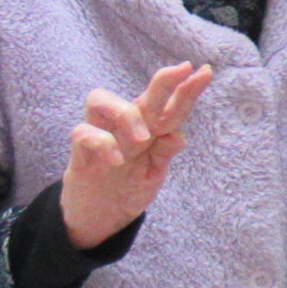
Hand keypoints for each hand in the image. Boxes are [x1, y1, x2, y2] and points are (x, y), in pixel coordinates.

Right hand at [60, 63, 212, 248]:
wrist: (98, 215)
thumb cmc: (128, 185)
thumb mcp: (154, 171)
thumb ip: (165, 152)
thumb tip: (180, 137)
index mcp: (147, 127)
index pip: (169, 105)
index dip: (187, 89)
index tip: (205, 72)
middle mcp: (124, 126)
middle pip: (141, 96)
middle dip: (163, 82)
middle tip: (183, 73)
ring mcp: (100, 135)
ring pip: (100, 100)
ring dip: (126, 115)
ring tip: (143, 140)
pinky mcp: (80, 153)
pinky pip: (82, 134)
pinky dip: (101, 143)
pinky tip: (116, 160)